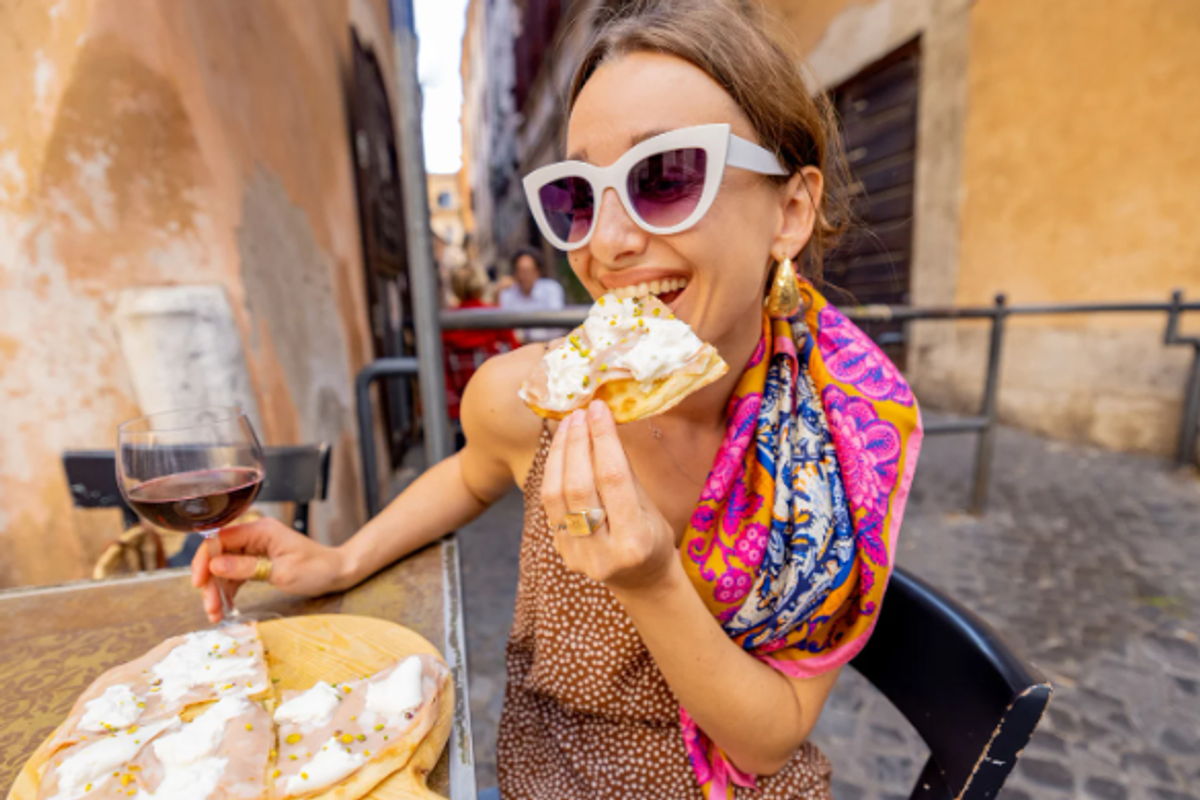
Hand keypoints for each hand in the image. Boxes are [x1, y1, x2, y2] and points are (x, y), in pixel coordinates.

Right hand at [190, 517, 347, 622]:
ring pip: (223, 567)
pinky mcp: (257, 561)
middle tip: (210, 607)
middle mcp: (254, 535)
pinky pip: (234, 574)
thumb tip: (214, 565)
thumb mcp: (281, 572)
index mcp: (260, 530)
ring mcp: (255, 548)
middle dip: (210, 581)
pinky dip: (228, 590)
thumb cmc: (316, 569)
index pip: (220, 539)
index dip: (204, 560)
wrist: (337, 573)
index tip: (198, 583)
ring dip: (217, 590)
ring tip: (215, 614)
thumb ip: (247, 568)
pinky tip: (225, 607)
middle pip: (218, 555)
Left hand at [541, 401, 677, 592]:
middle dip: (577, 442)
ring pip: (555, 495)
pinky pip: (550, 505)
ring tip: (567, 424)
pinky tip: (561, 450)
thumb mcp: (650, 507)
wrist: (642, 582)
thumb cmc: (653, 537)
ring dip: (559, 453)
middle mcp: (602, 552)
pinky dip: (553, 472)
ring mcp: (577, 555)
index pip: (613, 479)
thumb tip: (601, 426)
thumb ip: (624, 473)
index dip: (603, 439)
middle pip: (578, 486)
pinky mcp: (561, 551)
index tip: (599, 409)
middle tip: (580, 412)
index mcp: (634, 540)